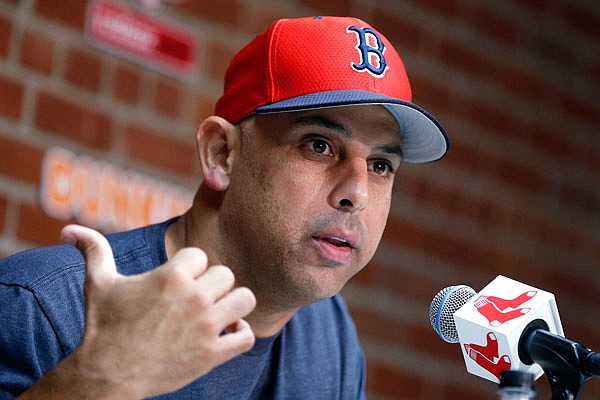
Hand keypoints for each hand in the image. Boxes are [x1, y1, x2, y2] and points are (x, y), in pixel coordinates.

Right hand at [37, 224, 255, 398]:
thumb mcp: (98, 284)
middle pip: (226, 274)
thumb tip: (69, 230)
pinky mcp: (213, 354)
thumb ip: (94, 251)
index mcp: (172, 276)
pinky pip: (247, 336)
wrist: (106, 375)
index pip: (201, 256)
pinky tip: (225, 333)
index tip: (176, 282)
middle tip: (195, 299)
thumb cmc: (103, 326)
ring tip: (218, 311)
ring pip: (245, 299)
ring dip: (233, 304)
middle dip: (212, 284)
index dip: (189, 268)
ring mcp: (206, 327)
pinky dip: (241, 333)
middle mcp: (194, 298)